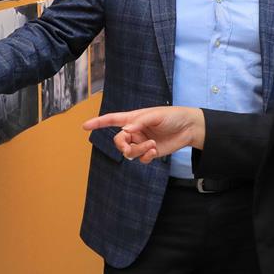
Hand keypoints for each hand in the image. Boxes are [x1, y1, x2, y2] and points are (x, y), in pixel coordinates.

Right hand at [82, 106, 204, 160]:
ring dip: (138, 151)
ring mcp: (141, 142)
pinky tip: (154, 151)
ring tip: (152, 146)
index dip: (97, 123)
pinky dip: (145, 157)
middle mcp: (135, 131)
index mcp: (133, 118)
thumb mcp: (155, 115)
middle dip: (122, 145)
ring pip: (129, 152)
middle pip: (118, 141)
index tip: (84, 126)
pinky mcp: (150, 152)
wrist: (189, 127)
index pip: (111, 120)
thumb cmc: (173, 116)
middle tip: (128, 147)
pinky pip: (140, 159)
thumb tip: (125, 131)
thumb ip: (139, 122)